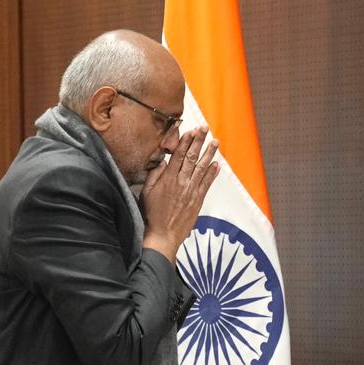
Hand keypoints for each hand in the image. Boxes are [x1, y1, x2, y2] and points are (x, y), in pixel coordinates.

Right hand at [140, 127, 219, 261]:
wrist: (163, 235)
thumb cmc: (152, 215)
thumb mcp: (146, 192)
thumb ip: (154, 175)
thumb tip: (162, 162)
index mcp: (167, 179)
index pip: (178, 155)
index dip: (185, 141)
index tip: (190, 130)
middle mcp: (181, 182)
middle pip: (191, 157)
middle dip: (199, 141)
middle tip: (205, 128)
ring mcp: (191, 191)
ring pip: (202, 168)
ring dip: (209, 153)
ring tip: (215, 142)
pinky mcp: (197, 200)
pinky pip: (207, 184)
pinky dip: (212, 173)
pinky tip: (217, 164)